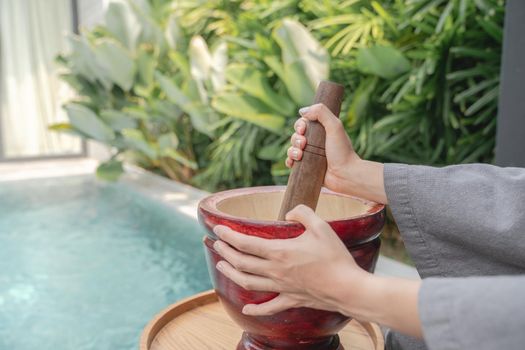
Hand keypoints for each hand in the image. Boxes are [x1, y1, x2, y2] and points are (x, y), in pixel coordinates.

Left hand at [212, 204, 368, 315]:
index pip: (246, 243)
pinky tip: (246, 310)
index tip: (218, 228)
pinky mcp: (292, 299)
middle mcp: (276, 271)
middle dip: (226, 251)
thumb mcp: (321, 227)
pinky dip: (256, 310)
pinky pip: (270, 307)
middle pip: (242, 262)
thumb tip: (289, 213)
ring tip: (221, 264)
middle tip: (216, 243)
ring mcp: (282, 287)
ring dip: (231, 273)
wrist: (348, 288)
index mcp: (280, 252)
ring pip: (249, 282)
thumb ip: (303, 213)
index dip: (229, 235)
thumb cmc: (335, 257)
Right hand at [286, 103, 357, 194]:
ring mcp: (310, 155)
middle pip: (296, 136)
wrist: (345, 175)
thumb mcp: (335, 126)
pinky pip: (292, 162)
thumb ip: (321, 112)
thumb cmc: (342, 151)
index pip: (303, 123)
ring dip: (292, 150)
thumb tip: (302, 111)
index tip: (303, 129)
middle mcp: (315, 142)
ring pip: (292, 149)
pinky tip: (293, 162)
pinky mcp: (306, 167)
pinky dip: (289, 161)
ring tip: (300, 155)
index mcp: (321, 131)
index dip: (299, 125)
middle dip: (295, 138)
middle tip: (304, 144)